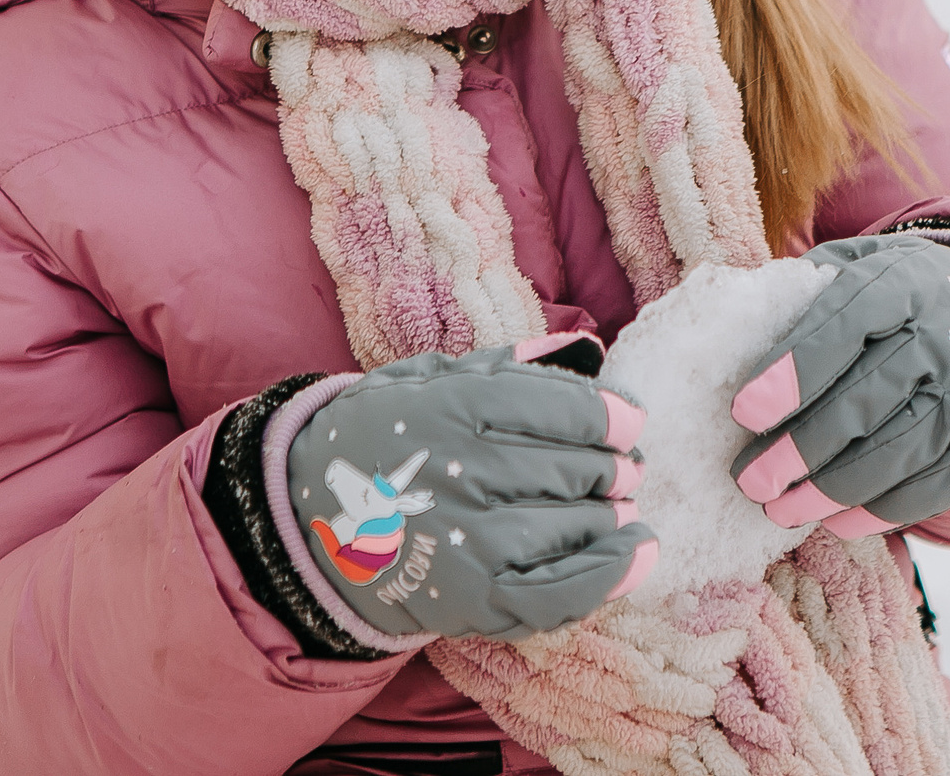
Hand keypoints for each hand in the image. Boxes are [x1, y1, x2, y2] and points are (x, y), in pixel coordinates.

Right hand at [286, 334, 655, 641]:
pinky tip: (637, 554)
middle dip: (614, 467)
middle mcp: (458, 473)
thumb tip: (585, 350)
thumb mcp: (428, 378)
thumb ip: (507, 366)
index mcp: (449, 407)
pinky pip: (559, 592)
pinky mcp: (471, 600)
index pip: (561, 409)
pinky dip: (609, 575)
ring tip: (618, 505)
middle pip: (576, 468)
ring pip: (576, 526)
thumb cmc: (387, 437)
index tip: (631, 421)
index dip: (611, 416)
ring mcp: (466, 542)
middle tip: (623, 467)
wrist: (312, 520)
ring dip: (612, 515)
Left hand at [729, 235, 949, 536]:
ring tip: (780, 509)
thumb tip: (731, 332)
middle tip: (750, 480)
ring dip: (827, 491)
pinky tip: (833, 520)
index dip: (791, 374)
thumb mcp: (862, 264)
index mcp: (902, 284)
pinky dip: (875, 512)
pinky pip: (927, 490)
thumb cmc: (904, 294)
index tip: (743, 413)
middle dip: (798, 449)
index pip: (841, 331)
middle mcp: (944, 339)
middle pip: (862, 403)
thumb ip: (806, 290)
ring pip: (892, 456)